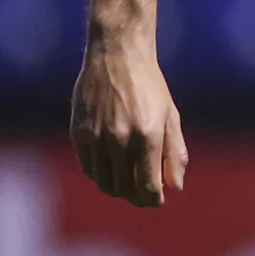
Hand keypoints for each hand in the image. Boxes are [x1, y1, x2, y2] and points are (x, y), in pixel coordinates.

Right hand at [71, 33, 188, 205]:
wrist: (116, 56)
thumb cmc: (149, 86)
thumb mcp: (171, 116)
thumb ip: (174, 153)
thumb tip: (176, 187)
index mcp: (147, 136)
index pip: (148, 187)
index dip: (154, 199)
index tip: (158, 199)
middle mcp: (119, 139)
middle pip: (125, 189)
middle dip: (137, 198)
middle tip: (144, 194)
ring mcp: (95, 137)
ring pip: (104, 182)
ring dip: (117, 189)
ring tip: (128, 183)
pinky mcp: (78, 132)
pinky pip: (87, 167)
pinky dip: (99, 174)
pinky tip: (110, 167)